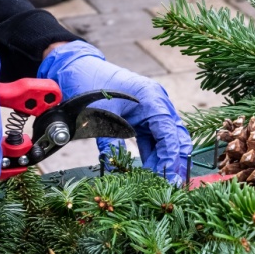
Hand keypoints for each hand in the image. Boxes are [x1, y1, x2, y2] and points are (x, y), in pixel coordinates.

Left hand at [38, 42, 192, 183]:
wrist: (79, 69)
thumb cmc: (90, 86)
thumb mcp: (99, 114)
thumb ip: (109, 139)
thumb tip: (113, 162)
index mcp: (152, 99)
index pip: (169, 132)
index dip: (170, 156)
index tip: (168, 176)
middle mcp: (158, 103)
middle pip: (175, 136)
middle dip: (174, 160)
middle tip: (172, 183)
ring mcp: (153, 110)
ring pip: (167, 139)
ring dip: (164, 159)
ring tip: (159, 180)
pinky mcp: (144, 117)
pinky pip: (154, 138)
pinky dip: (154, 154)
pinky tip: (150, 170)